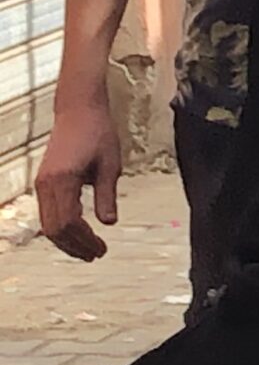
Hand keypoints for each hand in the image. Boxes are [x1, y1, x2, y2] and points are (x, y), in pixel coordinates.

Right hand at [35, 89, 119, 261]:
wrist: (79, 109)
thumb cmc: (99, 133)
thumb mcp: (110, 164)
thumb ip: (107, 195)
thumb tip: (109, 223)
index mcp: (62, 180)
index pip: (69, 222)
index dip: (84, 240)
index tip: (101, 249)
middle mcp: (46, 185)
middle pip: (55, 229)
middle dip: (74, 246)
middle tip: (96, 255)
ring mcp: (41, 184)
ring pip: (48, 224)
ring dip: (67, 240)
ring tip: (88, 250)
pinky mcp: (43, 182)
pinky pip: (48, 213)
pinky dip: (62, 227)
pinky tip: (78, 233)